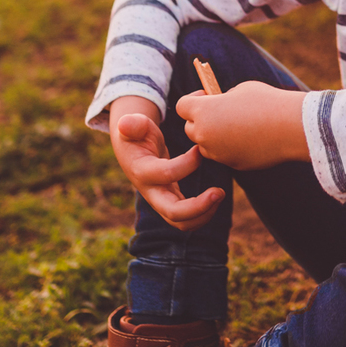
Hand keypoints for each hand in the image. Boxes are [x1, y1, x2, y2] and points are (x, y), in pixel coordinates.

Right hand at [108, 97, 223, 230]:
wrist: (131, 149)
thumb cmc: (136, 133)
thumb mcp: (133, 125)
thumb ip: (132, 124)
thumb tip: (126, 123)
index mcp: (142, 171)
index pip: (166, 174)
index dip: (187, 163)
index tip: (200, 149)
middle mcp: (150, 192)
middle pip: (173, 213)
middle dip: (198, 207)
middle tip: (219, 192)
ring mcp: (160, 200)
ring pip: (182, 222)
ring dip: (204, 213)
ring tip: (220, 194)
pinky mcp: (170, 202)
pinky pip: (187, 218)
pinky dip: (204, 212)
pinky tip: (216, 195)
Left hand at [176, 81, 308, 169]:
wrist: (291, 127)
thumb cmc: (266, 101)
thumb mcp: (240, 90)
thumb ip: (222, 99)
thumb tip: (218, 106)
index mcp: (203, 111)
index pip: (182, 106)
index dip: (193, 99)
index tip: (207, 95)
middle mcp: (204, 134)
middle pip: (190, 128)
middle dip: (201, 120)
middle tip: (220, 111)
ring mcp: (218, 153)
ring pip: (206, 145)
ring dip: (213, 136)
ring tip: (234, 124)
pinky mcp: (232, 164)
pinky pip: (224, 155)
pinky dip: (230, 147)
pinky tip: (249, 137)